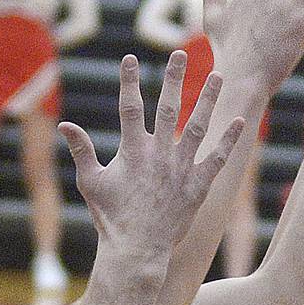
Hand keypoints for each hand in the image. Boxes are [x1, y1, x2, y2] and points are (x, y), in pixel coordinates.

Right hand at [61, 52, 245, 264]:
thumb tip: (64, 125)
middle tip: (180, 53)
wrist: (137, 250)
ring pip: (198, 126)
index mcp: (133, 151)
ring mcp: (181, 169)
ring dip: (208, 99)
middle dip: (174, 78)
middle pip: (168, 108)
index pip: (130, 107)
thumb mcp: (91, 182)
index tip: (130, 58)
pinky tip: (239, 121)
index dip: (129, 81)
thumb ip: (81, 150)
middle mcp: (159, 154)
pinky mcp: (198, 186)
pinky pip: (217, 158)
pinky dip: (229, 140)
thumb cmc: (111, 218)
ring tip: (217, 75)